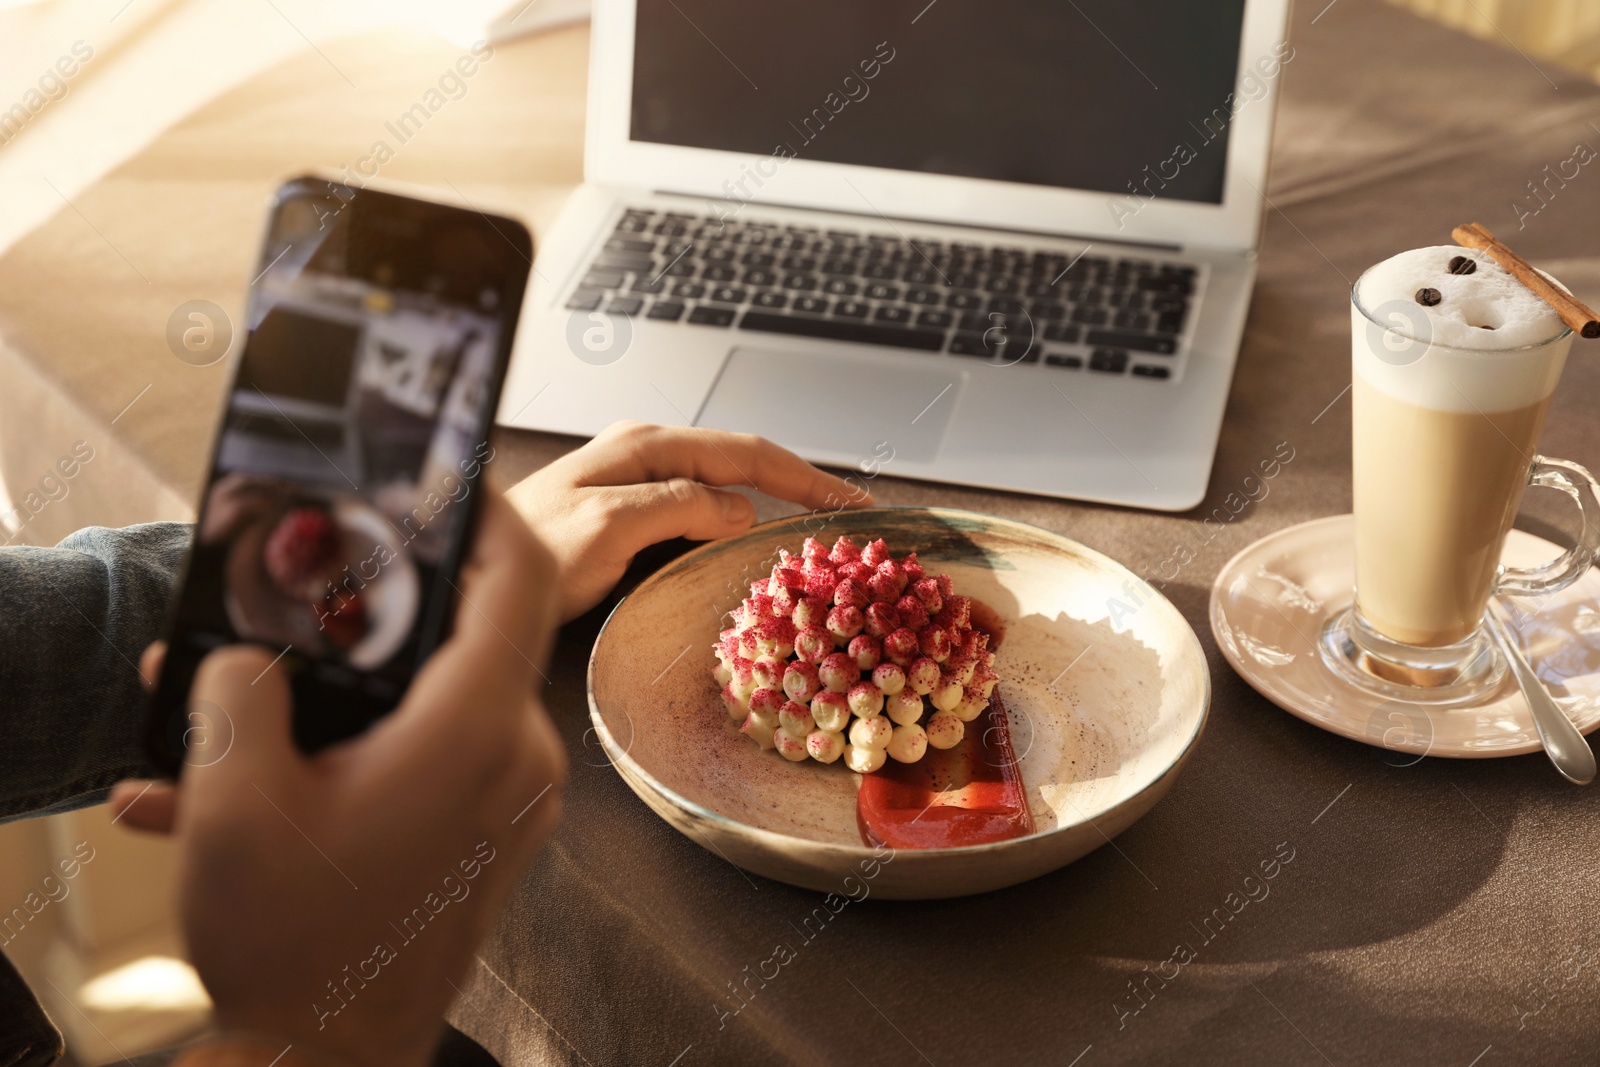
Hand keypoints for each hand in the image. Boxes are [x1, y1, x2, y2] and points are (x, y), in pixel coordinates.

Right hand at [112, 492, 565, 1066]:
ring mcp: (514, 798)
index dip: (487, 511)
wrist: (328, 1059)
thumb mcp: (234, 801)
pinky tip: (272, 774)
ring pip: (442, 698)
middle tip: (317, 592)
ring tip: (252, 705)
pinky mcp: (495, 828)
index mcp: (472, 732)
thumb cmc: (296, 947)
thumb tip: (247, 653)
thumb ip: (240, 692)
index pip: (517, 579)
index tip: (449, 477)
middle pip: (471, 634)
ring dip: (354, 691)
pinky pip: (439, 754)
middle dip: (383, 611)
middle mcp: (516, 757)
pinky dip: (367, 746)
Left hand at [506, 421, 872, 620]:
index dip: (807, 478)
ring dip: (775, 502)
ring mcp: (639, 478)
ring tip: (819, 528)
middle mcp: (646, 453)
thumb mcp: (605, 528)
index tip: (852, 504)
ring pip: (727, 484)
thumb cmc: (525, 550)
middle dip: (802, 484)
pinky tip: (756, 540)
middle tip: (850, 519)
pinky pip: (704, 506)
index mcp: (647, 447)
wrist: (467, 567)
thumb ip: (676, 509)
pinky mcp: (632, 507)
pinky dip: (741, 520)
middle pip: (745, 462)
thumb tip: (742, 508)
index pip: (749, 453)